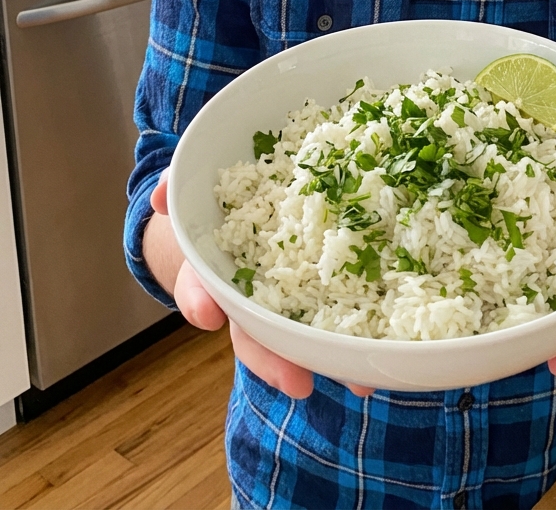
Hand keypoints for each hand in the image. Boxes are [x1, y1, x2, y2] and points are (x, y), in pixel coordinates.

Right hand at [148, 170, 373, 399]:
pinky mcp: (326, 290)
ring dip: (327, 360)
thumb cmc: (219, 205)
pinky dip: (358, 343)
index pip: (200, 288)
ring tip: (357, 382)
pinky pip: (340, 319)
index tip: (206, 314)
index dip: (200, 300)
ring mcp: (287, 300)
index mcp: (213, 269)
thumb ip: (178, 184)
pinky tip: (381, 360)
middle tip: (296, 382)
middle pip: (254, 334)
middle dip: (272, 360)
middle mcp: (248, 294)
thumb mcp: (196, 188)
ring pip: (300, 338)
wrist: (247, 206)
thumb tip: (162, 194)